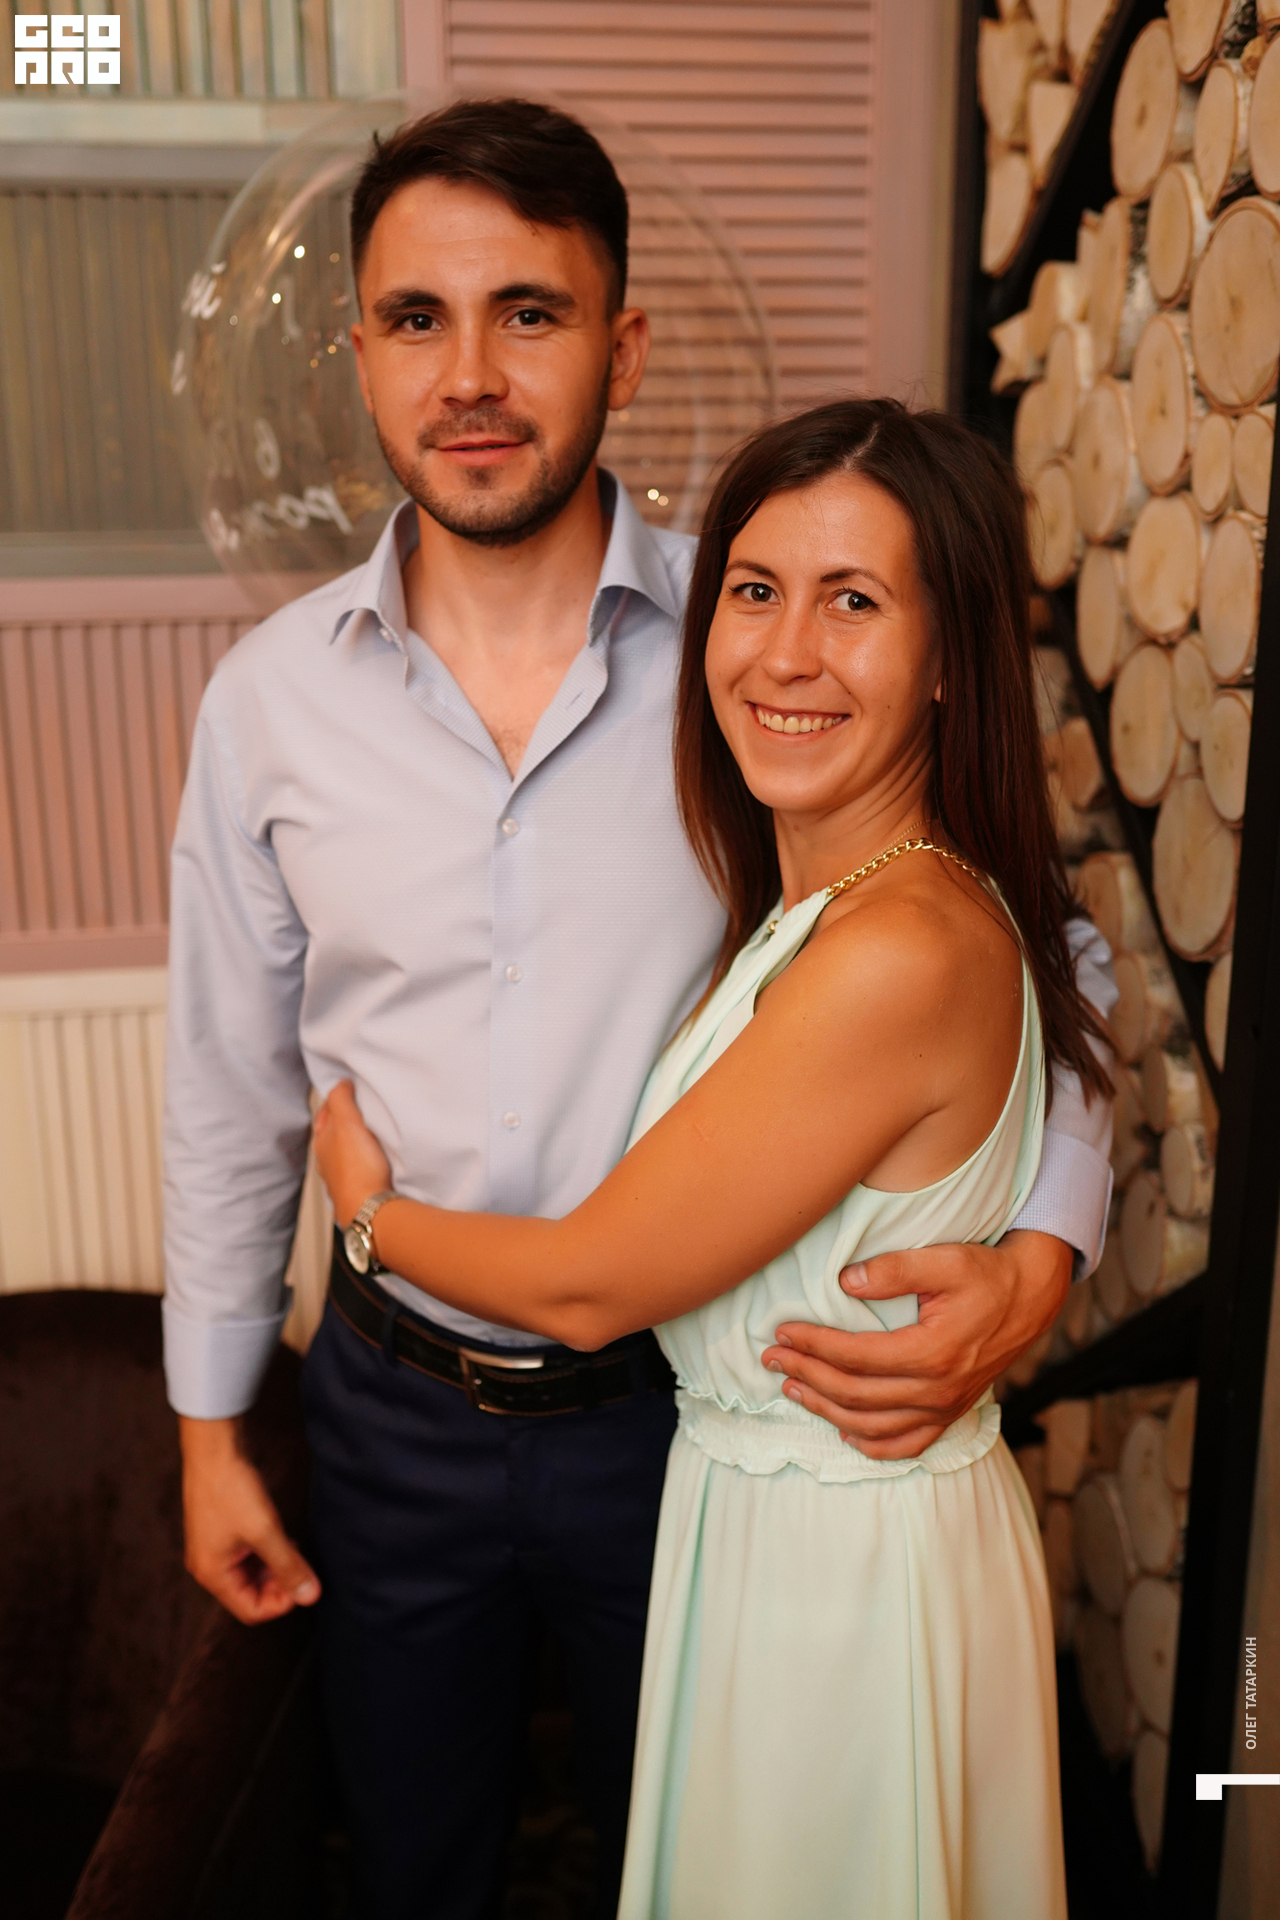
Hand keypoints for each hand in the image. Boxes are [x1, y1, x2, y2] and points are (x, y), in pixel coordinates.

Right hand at [180, 1416, 320, 1623]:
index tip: (303, 1581)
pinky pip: (246, 1555)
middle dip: (279, 1583)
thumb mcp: (265, 1531)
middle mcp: (208, 1567)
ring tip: (292, 1545)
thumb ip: (288, 1566)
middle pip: (250, 1594)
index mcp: (213, 1574)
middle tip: (301, 1563)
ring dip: (274, 1566)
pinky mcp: (220, 1531)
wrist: (213, 1448)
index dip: (281, 1602)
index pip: (251, 1610)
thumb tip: (311, 1596)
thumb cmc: (232, 1490)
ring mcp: (213, 1549)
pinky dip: (265, 1551)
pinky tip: (281, 1534)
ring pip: (250, 1573)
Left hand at [313, 1078, 392, 1226]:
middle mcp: (326, 1162)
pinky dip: (363, 1162)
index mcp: (321, 1143)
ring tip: (369, 1135)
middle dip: (343, 1123)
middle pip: (332, 1136)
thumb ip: (342, 1100)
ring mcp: (340, 1180)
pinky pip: (358, 1171)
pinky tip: (374, 1163)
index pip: (324, 1115)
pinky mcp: (357, 1193)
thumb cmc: (357, 1168)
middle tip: (358, 1111)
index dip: (334, 1102)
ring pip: (344, 1155)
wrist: (369, 1209)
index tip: (346, 1092)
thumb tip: (340, 1083)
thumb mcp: (348, 1123)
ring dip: (354, 1144)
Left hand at [760, 1229, 1072, 1458]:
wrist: (1030, 1297)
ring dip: (826, 1410)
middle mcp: (937, 1390)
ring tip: (792, 1388)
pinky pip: (907, 1444)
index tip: (782, 1332)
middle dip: (807, 1376)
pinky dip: (873, 1445)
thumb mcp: (944, 1260)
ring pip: (873, 1424)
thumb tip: (846, 1282)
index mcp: (932, 1352)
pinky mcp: (950, 1413)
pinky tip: (845, 1433)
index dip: (814, 1345)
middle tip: (772, 1359)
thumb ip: (894, 1270)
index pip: (855, 1356)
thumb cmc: (985, 1274)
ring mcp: (945, 1407)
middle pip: (855, 1394)